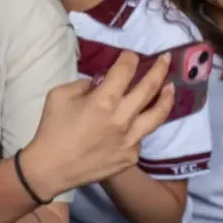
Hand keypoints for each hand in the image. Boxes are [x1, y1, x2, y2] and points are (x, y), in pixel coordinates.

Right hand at [20, 51, 174, 197]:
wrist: (51, 168)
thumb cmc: (51, 129)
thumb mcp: (58, 95)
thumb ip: (82, 84)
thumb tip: (100, 83)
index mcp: (103, 100)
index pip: (125, 71)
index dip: (130, 58)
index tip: (131, 55)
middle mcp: (122, 118)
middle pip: (149, 88)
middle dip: (159, 69)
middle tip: (166, 59)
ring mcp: (130, 140)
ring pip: (158, 115)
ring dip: (167, 97)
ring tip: (171, 86)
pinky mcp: (130, 156)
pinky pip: (140, 137)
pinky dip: (140, 126)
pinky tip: (136, 123)